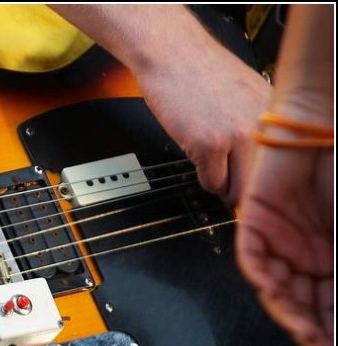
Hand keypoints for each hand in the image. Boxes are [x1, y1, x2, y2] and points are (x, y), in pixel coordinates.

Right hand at [48, 5, 271, 201]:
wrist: (172, 53)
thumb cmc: (201, 71)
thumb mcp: (246, 96)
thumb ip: (255, 128)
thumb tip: (256, 164)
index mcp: (274, 115)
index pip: (278, 166)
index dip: (259, 177)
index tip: (249, 181)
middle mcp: (261, 126)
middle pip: (258, 182)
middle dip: (240, 186)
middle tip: (229, 179)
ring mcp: (235, 137)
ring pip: (235, 187)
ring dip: (221, 182)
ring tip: (211, 162)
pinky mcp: (208, 145)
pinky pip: (210, 182)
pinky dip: (202, 176)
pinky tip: (197, 155)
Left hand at [236, 145, 333, 345]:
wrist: (323, 128)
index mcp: (333, 256)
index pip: (330, 302)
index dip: (333, 327)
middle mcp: (306, 253)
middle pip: (306, 302)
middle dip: (315, 328)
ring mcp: (280, 240)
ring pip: (280, 288)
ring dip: (291, 313)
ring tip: (307, 336)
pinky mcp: (255, 223)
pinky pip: (254, 258)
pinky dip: (265, 277)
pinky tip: (276, 294)